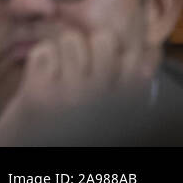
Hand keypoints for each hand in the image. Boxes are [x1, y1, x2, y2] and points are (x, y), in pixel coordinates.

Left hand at [0, 27, 156, 145]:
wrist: (36, 143)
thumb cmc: (75, 116)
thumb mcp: (111, 103)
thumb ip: (125, 77)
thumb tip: (146, 46)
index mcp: (127, 101)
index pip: (135, 54)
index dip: (113, 49)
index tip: (98, 62)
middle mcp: (105, 98)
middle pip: (104, 39)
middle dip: (88, 44)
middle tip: (76, 65)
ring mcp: (73, 95)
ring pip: (70, 40)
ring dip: (61, 50)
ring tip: (57, 72)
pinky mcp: (41, 94)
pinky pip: (44, 51)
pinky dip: (39, 59)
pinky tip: (40, 78)